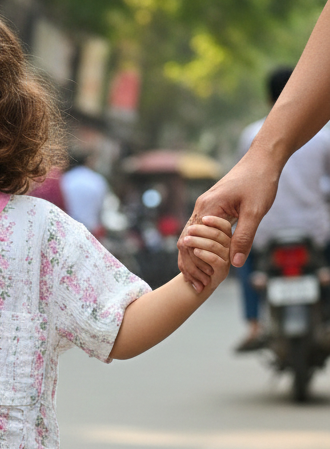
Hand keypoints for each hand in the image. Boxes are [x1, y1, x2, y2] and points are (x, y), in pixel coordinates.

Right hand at [178, 150, 278, 289]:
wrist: (262, 161)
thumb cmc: (260, 182)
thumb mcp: (255, 211)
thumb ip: (244, 237)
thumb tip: (236, 263)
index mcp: (208, 208)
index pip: (191, 242)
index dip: (195, 264)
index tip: (203, 281)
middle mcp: (201, 208)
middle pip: (185, 242)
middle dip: (189, 266)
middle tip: (198, 287)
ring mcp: (204, 208)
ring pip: (189, 238)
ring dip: (192, 259)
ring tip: (198, 279)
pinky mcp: (210, 209)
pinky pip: (199, 232)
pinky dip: (199, 248)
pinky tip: (205, 262)